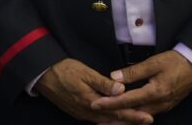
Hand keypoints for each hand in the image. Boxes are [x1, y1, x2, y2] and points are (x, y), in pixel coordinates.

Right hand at [36, 58, 152, 123]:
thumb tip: (121, 90)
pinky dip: (109, 121)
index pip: (117, 110)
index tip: (147, 117)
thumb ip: (103, 83)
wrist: (43, 76)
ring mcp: (82, 114)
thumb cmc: (64, 71)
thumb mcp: (84, 73)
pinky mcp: (78, 112)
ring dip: (121, 122)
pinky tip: (114, 121)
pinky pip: (97, 120)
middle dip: (131, 120)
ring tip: (135, 122)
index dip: (133, 115)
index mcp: (91, 101)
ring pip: (106, 121)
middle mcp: (88, 112)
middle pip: (113, 119)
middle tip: (148, 121)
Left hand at [90, 50, 191, 116]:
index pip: (127, 101)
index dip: (110, 103)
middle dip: (114, 118)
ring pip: (139, 117)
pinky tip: (126, 115)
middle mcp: (158, 104)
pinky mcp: (166, 106)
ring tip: (107, 120)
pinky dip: (134, 116)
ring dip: (123, 119)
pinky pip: (146, 114)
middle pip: (132, 114)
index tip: (95, 104)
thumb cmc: (176, 61)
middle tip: (97, 119)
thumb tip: (114, 77)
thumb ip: (134, 72)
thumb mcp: (154, 62)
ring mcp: (163, 107)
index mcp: (155, 93)